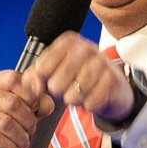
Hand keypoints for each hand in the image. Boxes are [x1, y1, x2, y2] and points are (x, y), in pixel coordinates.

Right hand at [0, 69, 56, 147]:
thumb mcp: (20, 113)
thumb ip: (36, 105)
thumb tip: (47, 104)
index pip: (14, 79)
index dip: (30, 96)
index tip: (35, 109)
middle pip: (12, 103)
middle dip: (27, 121)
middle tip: (30, 132)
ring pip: (5, 123)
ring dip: (20, 137)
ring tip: (23, 144)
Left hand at [19, 32, 140, 128]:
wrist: (111, 87)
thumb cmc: (78, 78)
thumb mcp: (53, 73)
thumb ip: (35, 77)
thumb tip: (34, 87)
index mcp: (68, 42)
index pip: (42, 68)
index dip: (42, 81)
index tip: (50, 81)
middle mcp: (85, 48)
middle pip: (55, 84)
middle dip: (59, 93)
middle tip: (68, 88)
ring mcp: (101, 62)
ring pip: (73, 94)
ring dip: (74, 100)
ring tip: (80, 93)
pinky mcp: (112, 80)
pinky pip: (90, 103)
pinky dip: (88, 105)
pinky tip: (93, 97)